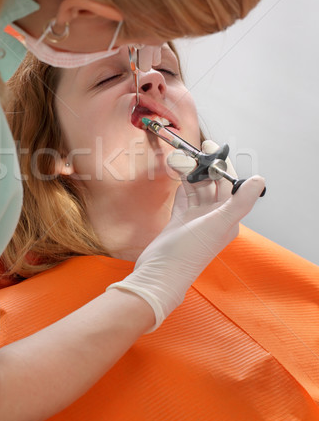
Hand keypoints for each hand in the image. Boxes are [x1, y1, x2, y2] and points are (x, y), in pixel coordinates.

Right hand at [108, 141, 264, 329]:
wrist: (160, 272)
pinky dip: (180, 182)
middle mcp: (214, 217)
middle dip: (206, 166)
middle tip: (199, 147)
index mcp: (228, 218)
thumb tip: (260, 180)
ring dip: (191, 172)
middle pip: (213, 184)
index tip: (214, 148)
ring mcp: (195, 218)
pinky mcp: (179, 220)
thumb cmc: (190, 251)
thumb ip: (240, 201)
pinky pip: (183, 195)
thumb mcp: (219, 223)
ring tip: (183, 156)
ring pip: (196, 188)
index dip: (223, 165)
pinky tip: (176, 170)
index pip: (230, 185)